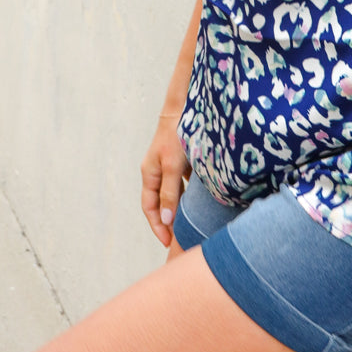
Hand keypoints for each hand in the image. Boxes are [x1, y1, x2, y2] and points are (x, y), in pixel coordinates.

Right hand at [140, 113, 189, 247]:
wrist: (186, 108)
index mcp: (150, 174)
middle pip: (161, 204)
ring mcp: (169, 166)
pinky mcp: (182, 161)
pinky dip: (190, 196)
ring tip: (191, 227)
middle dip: (169, 223)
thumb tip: (166, 220)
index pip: (150, 208)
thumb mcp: (173, 166)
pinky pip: (184, 185)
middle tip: (180, 240)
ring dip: (180, 210)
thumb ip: (170, 193)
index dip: (157, 226)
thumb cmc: (177, 136)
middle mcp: (157, 172)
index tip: (168, 242)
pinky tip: (202, 204)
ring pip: (173, 195)